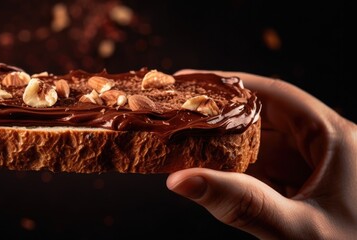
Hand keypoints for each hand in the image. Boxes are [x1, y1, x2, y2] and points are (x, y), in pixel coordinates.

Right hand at [167, 70, 356, 238]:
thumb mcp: (297, 231)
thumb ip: (240, 204)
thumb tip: (180, 180)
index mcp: (337, 141)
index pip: (276, 96)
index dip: (231, 84)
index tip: (191, 81)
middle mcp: (328, 148)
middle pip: (266, 118)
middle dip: (220, 117)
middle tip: (178, 114)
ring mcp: (317, 171)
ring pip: (263, 146)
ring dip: (225, 145)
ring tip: (185, 141)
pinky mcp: (307, 193)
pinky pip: (266, 172)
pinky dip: (237, 171)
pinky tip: (210, 171)